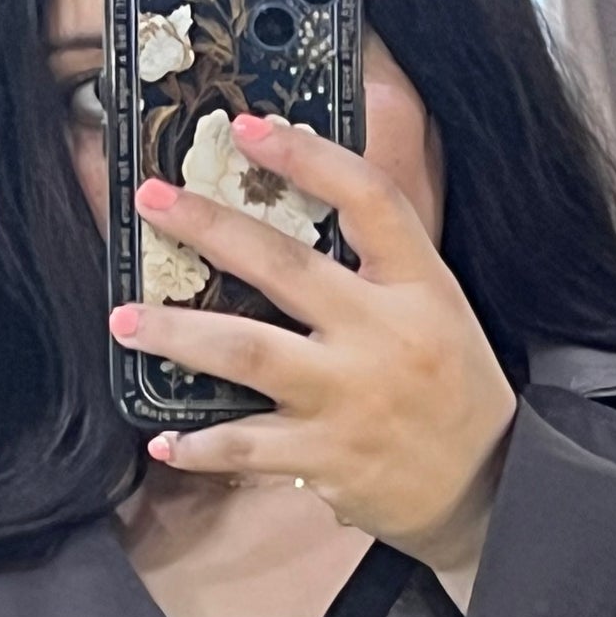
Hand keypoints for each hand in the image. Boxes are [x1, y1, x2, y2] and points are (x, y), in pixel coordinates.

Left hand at [111, 116, 517, 606]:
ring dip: (177, 333)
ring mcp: (351, 398)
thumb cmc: (454, 390)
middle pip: (285, 266)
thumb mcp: (439, 308)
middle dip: (211, 227)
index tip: (250, 128)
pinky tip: (165, 440)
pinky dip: (199, 447)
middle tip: (153, 202)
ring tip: (126, 321)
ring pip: (248, 352)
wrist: (490, 488)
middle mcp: (384, 335)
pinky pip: (245, 447)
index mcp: (420, 287)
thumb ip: (381, 262)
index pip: (370, 200)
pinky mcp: (327, 457)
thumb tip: (306, 200)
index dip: (309, 156)